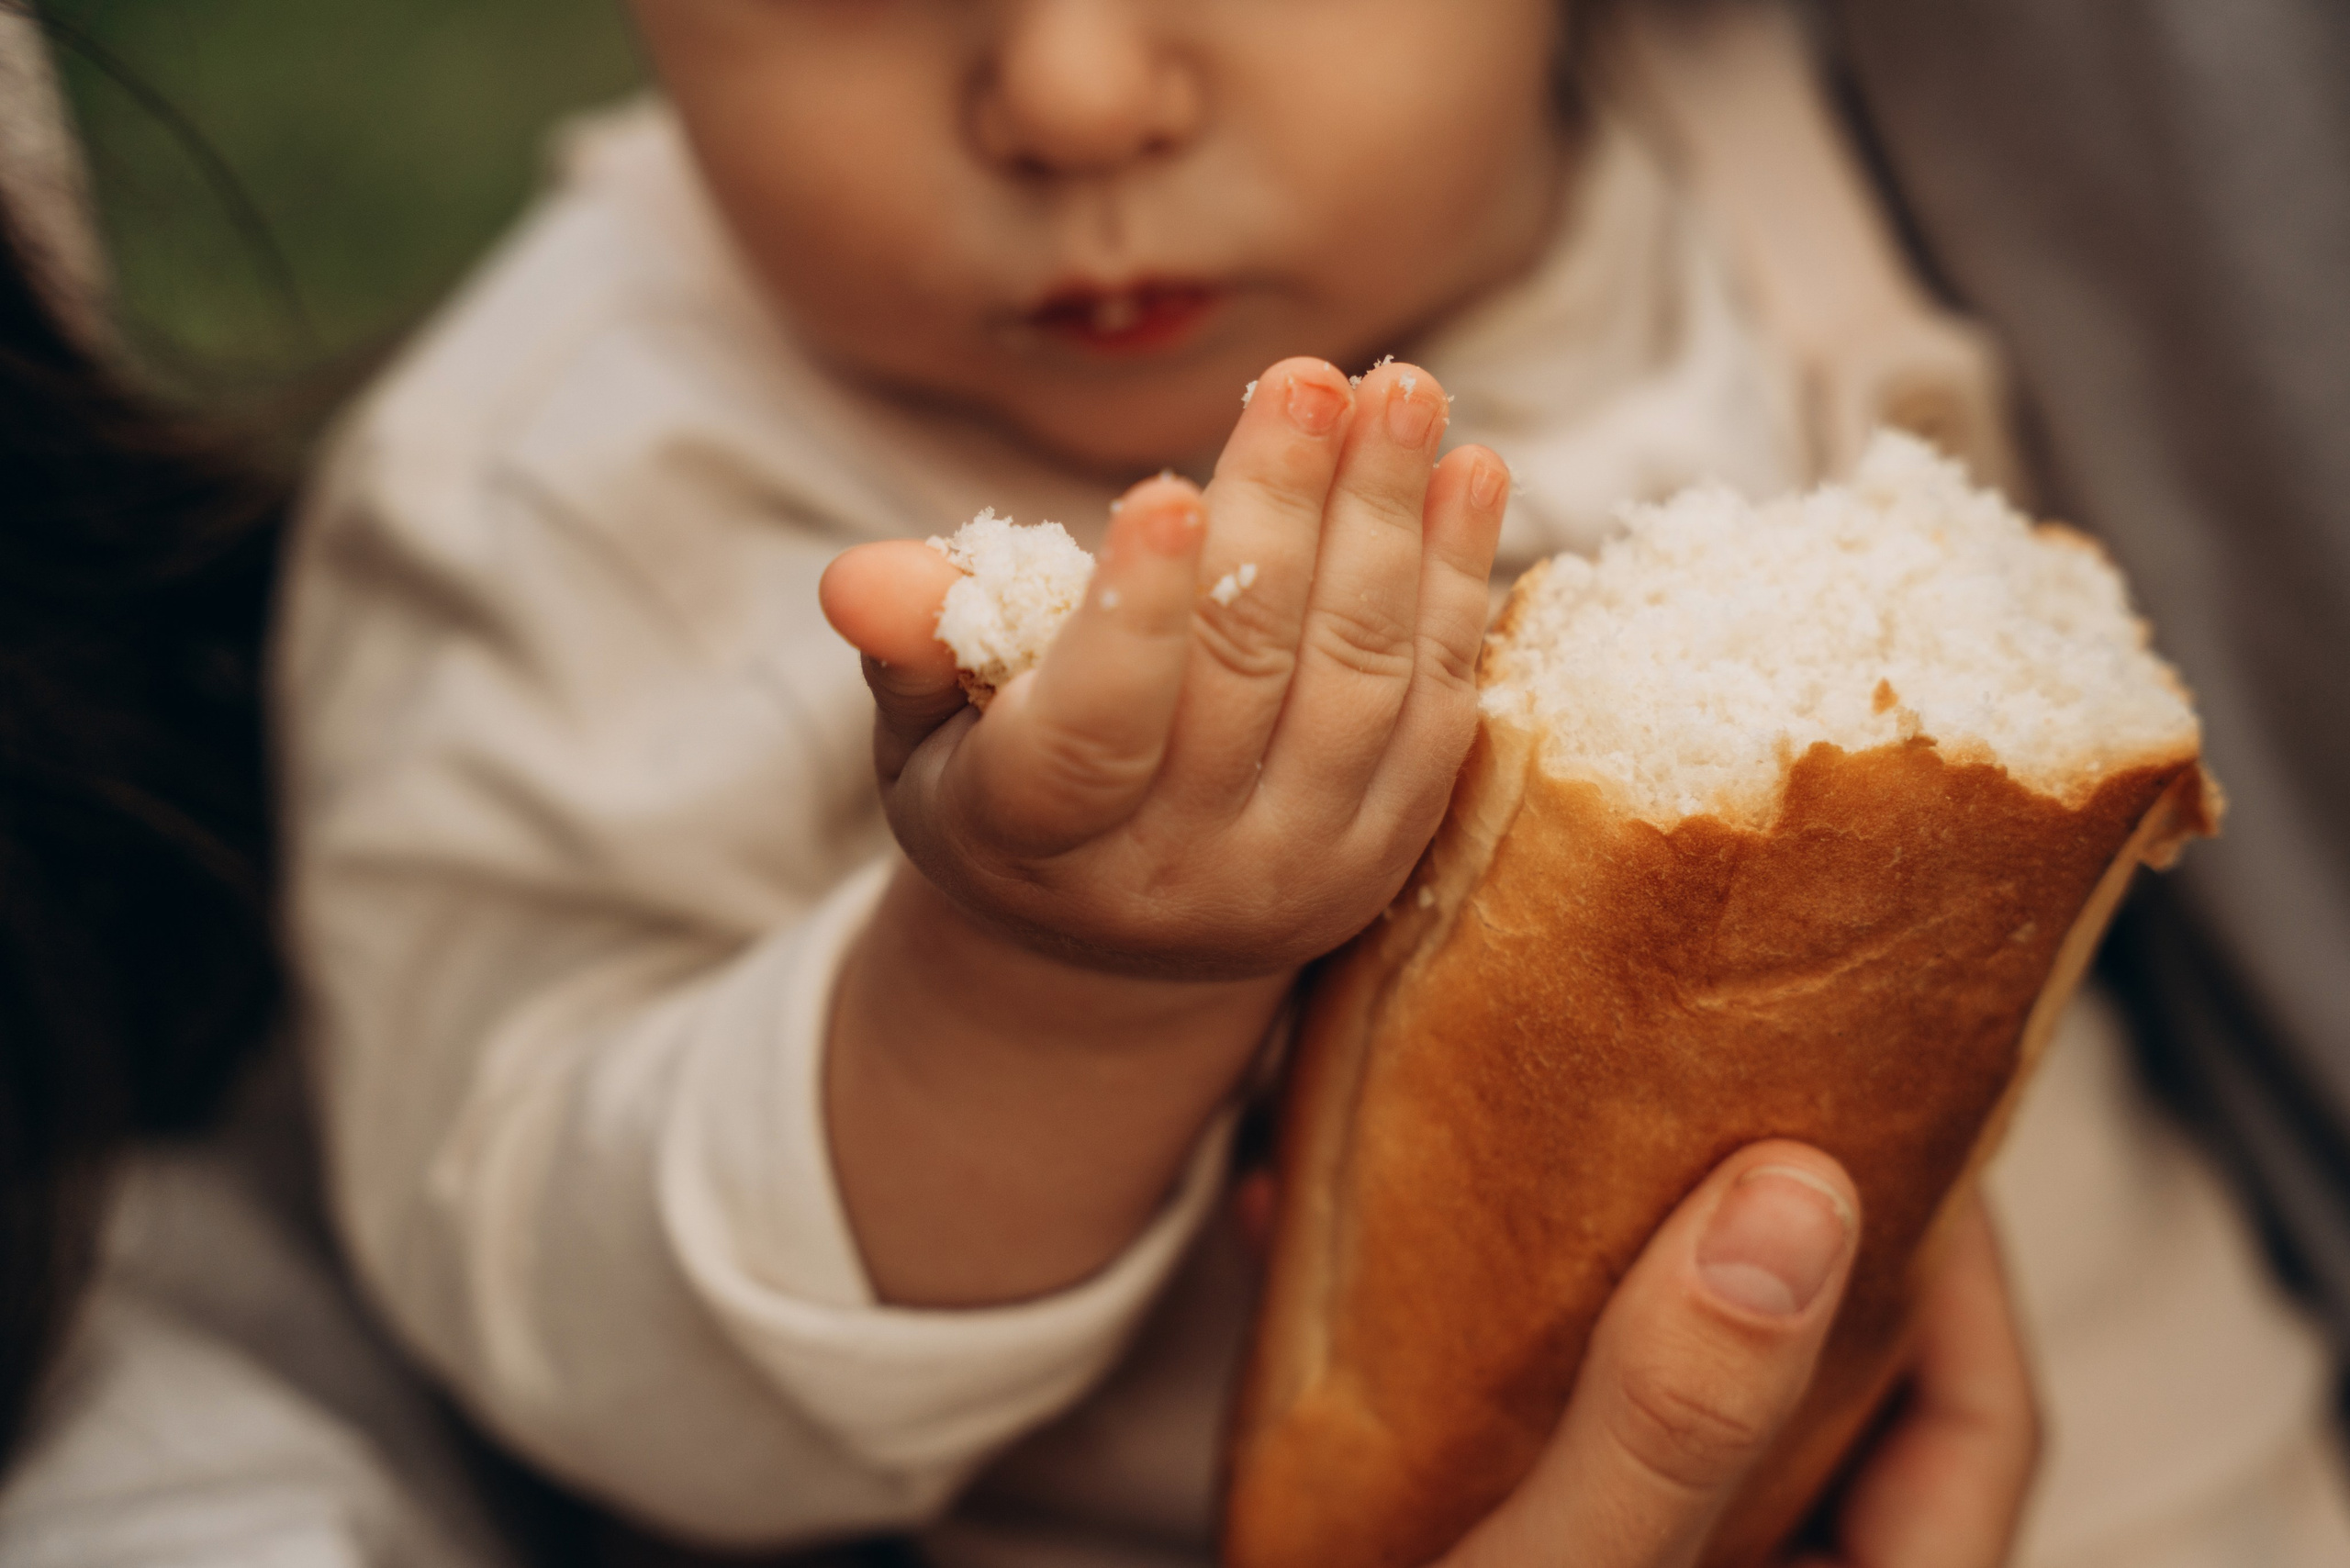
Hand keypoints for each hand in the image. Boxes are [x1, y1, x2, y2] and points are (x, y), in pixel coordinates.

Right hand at [821, 356, 1508, 979]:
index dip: (1132, 620)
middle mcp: (1180, 877)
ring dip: (1389, 525)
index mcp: (1039, 845)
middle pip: (1246, 679)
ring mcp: (1298, 872)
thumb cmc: (1002, 798)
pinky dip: (1459, 582)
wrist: (1119, 947)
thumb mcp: (926, 738)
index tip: (1166, 490)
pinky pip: (1438, 708)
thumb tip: (861, 576)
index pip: (1092, 737)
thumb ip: (912, 649)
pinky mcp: (1388, 853)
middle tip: (1310, 377)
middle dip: (1283, 514)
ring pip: (1361, 682)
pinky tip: (1470, 473)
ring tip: (1403, 392)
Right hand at [1426, 1146, 2034, 1567]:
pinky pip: (1512, 1430)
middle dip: (1775, 1237)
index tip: (1898, 1114)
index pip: (1976, 1429)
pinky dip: (1435, 1341)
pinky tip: (1313, 1231)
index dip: (1962, 1268)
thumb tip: (1798, 1201)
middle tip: (1720, 1090)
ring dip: (1602, 1274)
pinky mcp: (1517, 1553)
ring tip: (1545, 1138)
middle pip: (1830, 1401)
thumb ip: (1675, 1422)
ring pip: (1668, 1407)